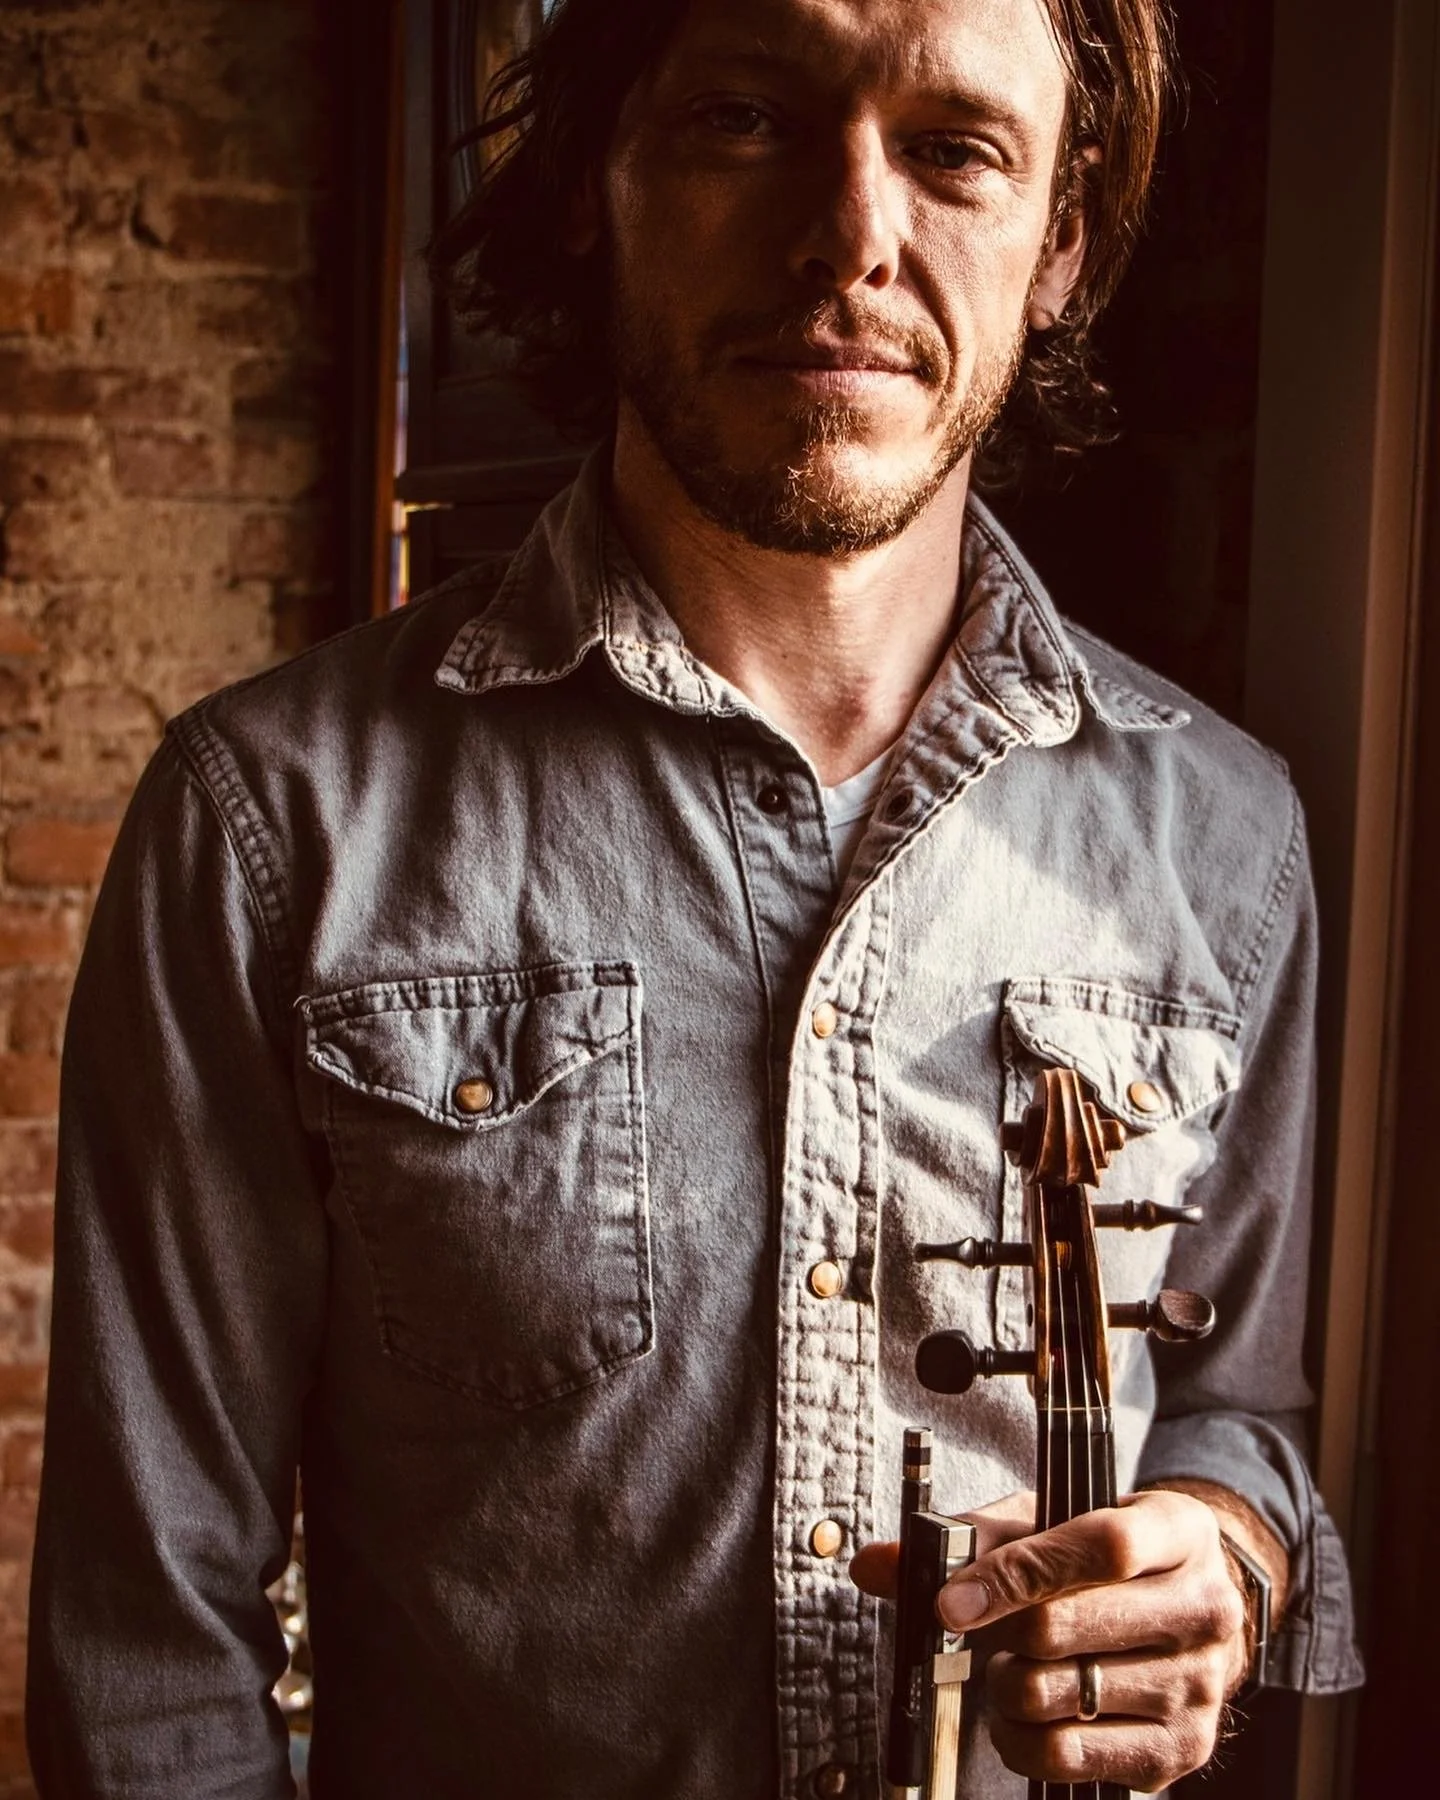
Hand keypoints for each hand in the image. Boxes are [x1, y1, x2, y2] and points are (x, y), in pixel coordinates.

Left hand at [851, 1488, 1247, 1793]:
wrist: (1187, 1613)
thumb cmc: (1105, 1560)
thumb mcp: (1052, 1522)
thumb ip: (968, 1536)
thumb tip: (874, 1564)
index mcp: (1180, 1531)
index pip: (1101, 1546)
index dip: (1016, 1572)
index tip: (950, 1601)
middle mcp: (1206, 1608)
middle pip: (1066, 1627)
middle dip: (1000, 1633)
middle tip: (980, 1628)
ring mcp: (1200, 1686)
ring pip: (1057, 1695)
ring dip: (1005, 1685)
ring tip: (1008, 1667)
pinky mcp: (1182, 1751)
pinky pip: (1068, 1756)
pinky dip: (1020, 1739)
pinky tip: (1021, 1714)